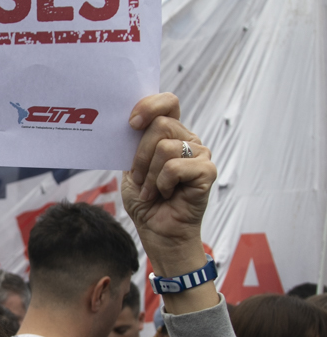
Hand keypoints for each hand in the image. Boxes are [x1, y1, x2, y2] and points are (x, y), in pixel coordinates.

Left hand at [122, 93, 218, 312]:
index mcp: (172, 135)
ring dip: (150, 175)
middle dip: (140, 156)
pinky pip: (175, 166)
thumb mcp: (132, 169)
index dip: (149, 105)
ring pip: (165, 147)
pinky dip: (162, 183)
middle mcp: (189, 140)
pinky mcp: (207, 172)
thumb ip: (133, 144)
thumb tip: (129, 122)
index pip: (168, 103)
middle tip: (141, 178)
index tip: (131, 123)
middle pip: (160, 125)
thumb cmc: (147, 202)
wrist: (158, 233)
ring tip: (153, 191)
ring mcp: (201, 155)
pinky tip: (166, 195)